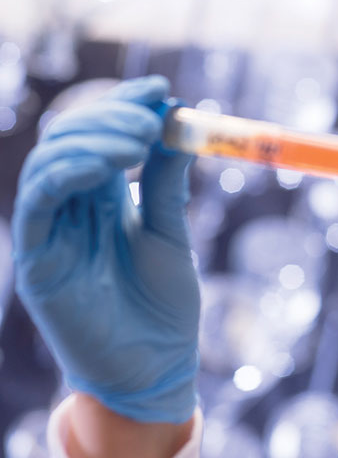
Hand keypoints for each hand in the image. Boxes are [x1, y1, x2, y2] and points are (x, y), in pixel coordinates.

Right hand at [12, 76, 199, 423]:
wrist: (157, 368)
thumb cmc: (165, 306)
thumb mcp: (171, 232)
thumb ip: (164, 182)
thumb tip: (180, 122)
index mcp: (101, 198)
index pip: (99, 135)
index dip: (124, 106)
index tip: (161, 90)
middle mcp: (71, 208)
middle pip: (71, 138)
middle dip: (111, 117)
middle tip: (153, 115)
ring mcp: (51, 232)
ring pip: (50, 162)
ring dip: (93, 139)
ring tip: (139, 139)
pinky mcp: (38, 259)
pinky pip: (37, 203)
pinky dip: (66, 174)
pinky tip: (104, 166)